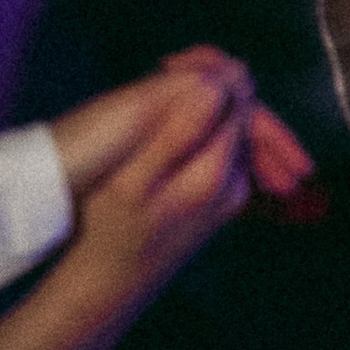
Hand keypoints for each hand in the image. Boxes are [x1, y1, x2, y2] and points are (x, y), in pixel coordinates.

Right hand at [46, 57, 318, 326]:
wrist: (105, 289)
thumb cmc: (108, 231)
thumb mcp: (132, 178)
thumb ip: (178, 130)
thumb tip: (219, 84)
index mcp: (217, 172)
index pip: (240, 100)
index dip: (213, 70)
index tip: (175, 60)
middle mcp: (234, 184)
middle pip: (244, 114)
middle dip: (218, 81)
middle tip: (171, 62)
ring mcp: (228, 195)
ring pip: (233, 129)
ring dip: (210, 101)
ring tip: (170, 78)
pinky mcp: (215, 201)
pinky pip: (223, 147)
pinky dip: (204, 124)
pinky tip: (172, 117)